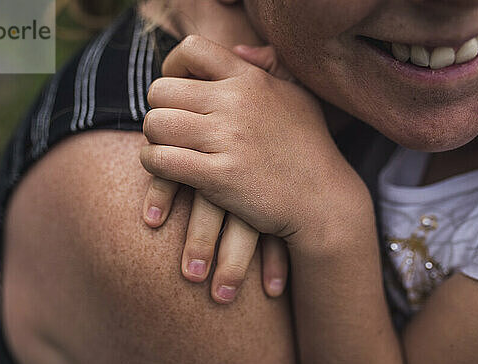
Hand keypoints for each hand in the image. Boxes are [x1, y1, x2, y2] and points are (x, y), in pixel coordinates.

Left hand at [141, 35, 367, 253]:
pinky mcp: (218, 176)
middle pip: (162, 90)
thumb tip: (240, 50)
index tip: (179, 92)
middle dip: (159, 109)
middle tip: (172, 128)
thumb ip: (270, 66)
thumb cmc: (309, 148)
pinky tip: (166, 168)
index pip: (192, 49)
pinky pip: (160, 159)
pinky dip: (154, 163)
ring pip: (156, 124)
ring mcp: (227, 139)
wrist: (323, 200)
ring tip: (168, 148)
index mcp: (250, 79)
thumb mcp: (298, 97)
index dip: (173, 66)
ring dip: (155, 138)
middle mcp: (236, 103)